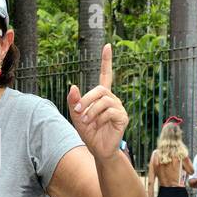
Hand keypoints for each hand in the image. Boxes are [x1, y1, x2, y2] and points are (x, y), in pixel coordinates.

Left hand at [66, 44, 127, 160]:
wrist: (98, 150)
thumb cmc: (88, 133)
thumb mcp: (76, 116)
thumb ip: (73, 102)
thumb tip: (73, 86)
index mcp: (102, 96)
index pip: (106, 75)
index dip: (106, 61)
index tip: (108, 46)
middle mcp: (112, 99)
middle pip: (100, 90)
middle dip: (86, 99)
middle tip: (78, 111)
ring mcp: (119, 108)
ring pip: (104, 101)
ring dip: (91, 112)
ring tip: (86, 122)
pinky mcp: (123, 117)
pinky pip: (110, 112)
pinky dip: (99, 119)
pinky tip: (97, 126)